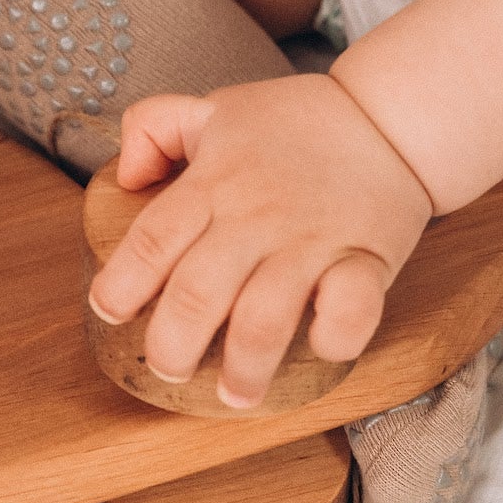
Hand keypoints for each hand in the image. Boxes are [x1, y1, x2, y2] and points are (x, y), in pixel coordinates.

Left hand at [88, 74, 435, 408]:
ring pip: (264, 319)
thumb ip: (155, 128)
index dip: (122, 284)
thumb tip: (125, 175)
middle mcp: (256, 215)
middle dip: (172, 345)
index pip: (153, 240)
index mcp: (215, 182)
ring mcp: (312, 241)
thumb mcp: (216, 107)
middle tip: (169, 369)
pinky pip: (349, 311)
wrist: (391, 118)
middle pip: (197, 293)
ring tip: (235, 395)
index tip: (110, 313)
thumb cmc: (299, 122)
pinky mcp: (366, 259)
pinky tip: (319, 349)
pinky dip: (333, 338)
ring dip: (244, 367)